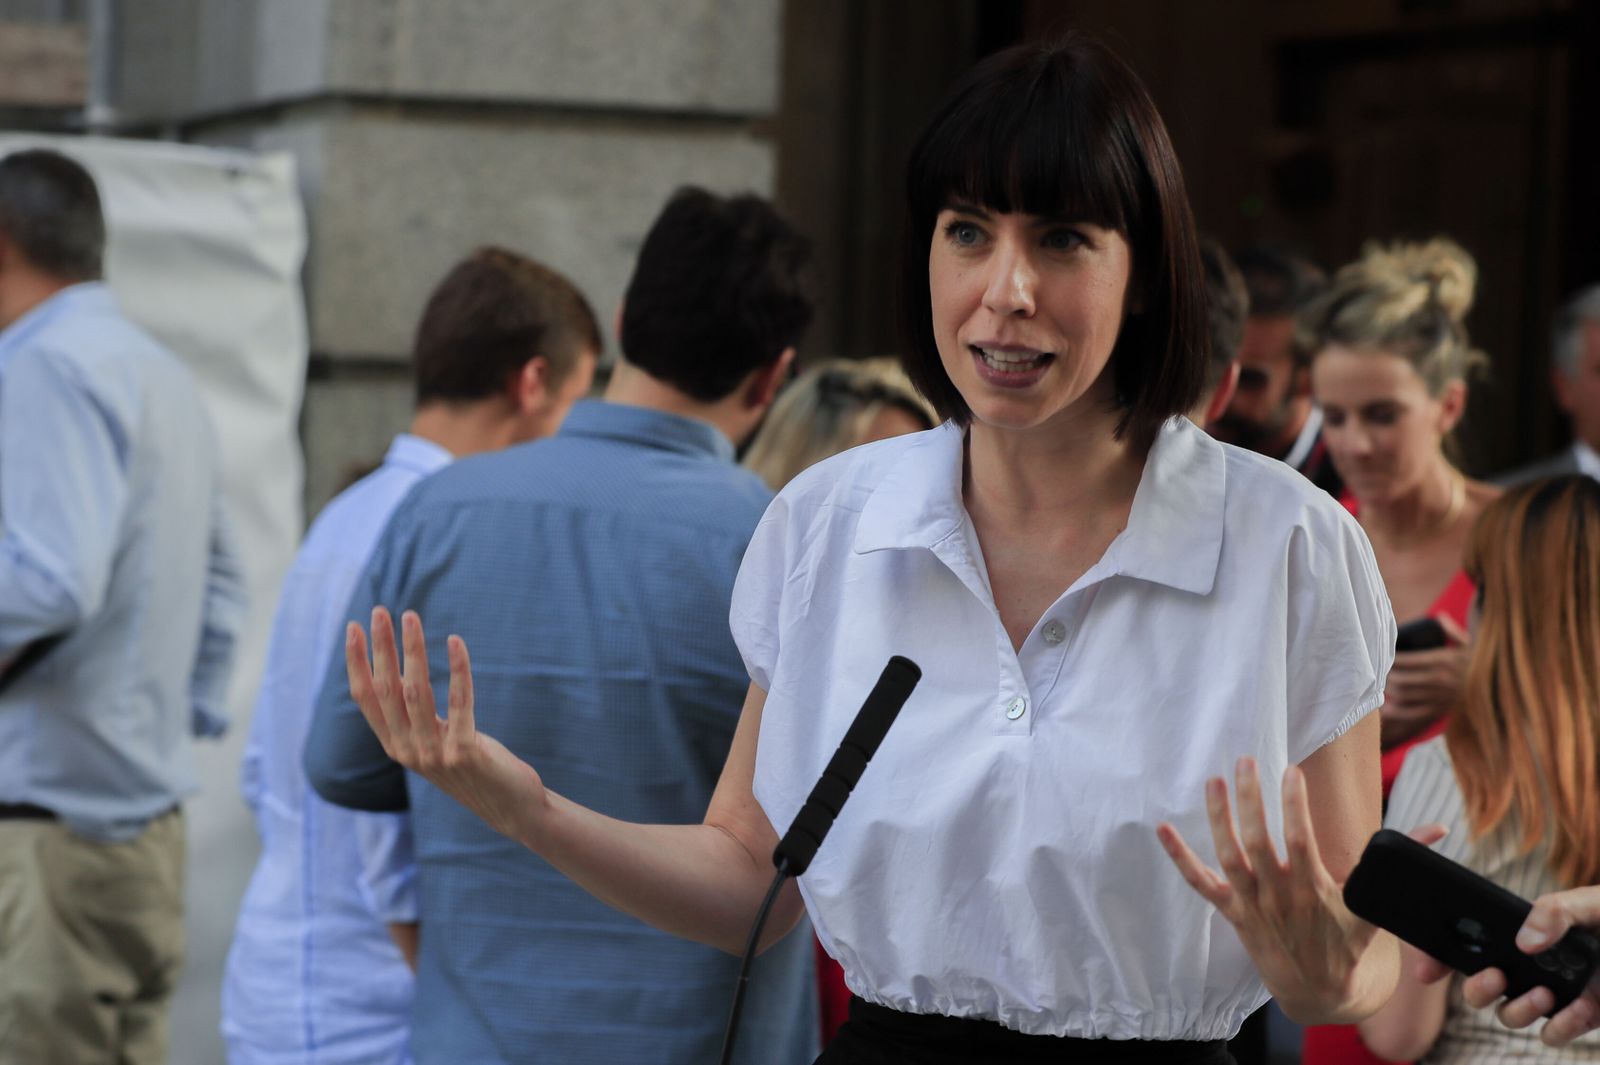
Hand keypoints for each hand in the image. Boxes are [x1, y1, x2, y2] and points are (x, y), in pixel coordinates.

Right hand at [346, 607, 548, 844]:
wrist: (511, 808)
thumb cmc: (475, 768)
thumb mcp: (437, 741)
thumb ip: (417, 718)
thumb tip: (403, 676)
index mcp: (396, 746)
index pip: (366, 699)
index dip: (358, 663)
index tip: (355, 628)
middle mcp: (408, 751)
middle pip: (387, 690)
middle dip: (381, 647)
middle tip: (380, 611)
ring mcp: (434, 754)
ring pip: (416, 692)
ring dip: (413, 650)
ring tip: (411, 618)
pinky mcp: (464, 752)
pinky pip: (460, 702)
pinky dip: (458, 669)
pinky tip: (456, 642)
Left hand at [1157, 758, 1386, 1024]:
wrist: (1321, 995)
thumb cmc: (1349, 945)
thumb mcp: (1376, 909)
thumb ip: (1397, 865)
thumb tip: (1437, 829)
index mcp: (1314, 891)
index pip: (1301, 842)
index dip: (1295, 806)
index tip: (1292, 771)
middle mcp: (1279, 896)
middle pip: (1259, 842)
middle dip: (1251, 799)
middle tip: (1245, 759)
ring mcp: (1252, 905)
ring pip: (1229, 856)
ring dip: (1218, 818)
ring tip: (1213, 781)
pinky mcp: (1232, 914)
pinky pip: (1201, 884)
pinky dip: (1180, 857)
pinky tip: (1163, 829)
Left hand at [1382, 615, 1469, 746]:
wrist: (1501, 691)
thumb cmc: (1481, 665)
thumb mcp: (1470, 645)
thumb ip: (1452, 631)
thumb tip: (1439, 616)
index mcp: (1444, 660)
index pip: (1407, 660)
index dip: (1390, 659)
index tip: (1382, 656)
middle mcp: (1441, 680)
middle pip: (1402, 679)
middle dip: (1386, 676)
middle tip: (1376, 671)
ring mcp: (1440, 697)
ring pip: (1405, 696)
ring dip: (1389, 691)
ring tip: (1380, 685)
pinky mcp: (1441, 711)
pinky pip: (1413, 713)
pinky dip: (1398, 711)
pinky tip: (1388, 707)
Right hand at [1414, 886, 1599, 1045]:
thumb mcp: (1588, 901)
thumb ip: (1554, 911)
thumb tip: (1524, 943)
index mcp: (1525, 932)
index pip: (1470, 944)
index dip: (1439, 958)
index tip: (1425, 971)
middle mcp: (1533, 963)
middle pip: (1482, 987)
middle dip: (1476, 989)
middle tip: (1494, 978)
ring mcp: (1557, 990)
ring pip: (1512, 1014)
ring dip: (1517, 1009)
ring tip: (1541, 994)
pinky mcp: (1585, 1014)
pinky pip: (1555, 1032)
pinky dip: (1559, 1026)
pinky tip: (1573, 1010)